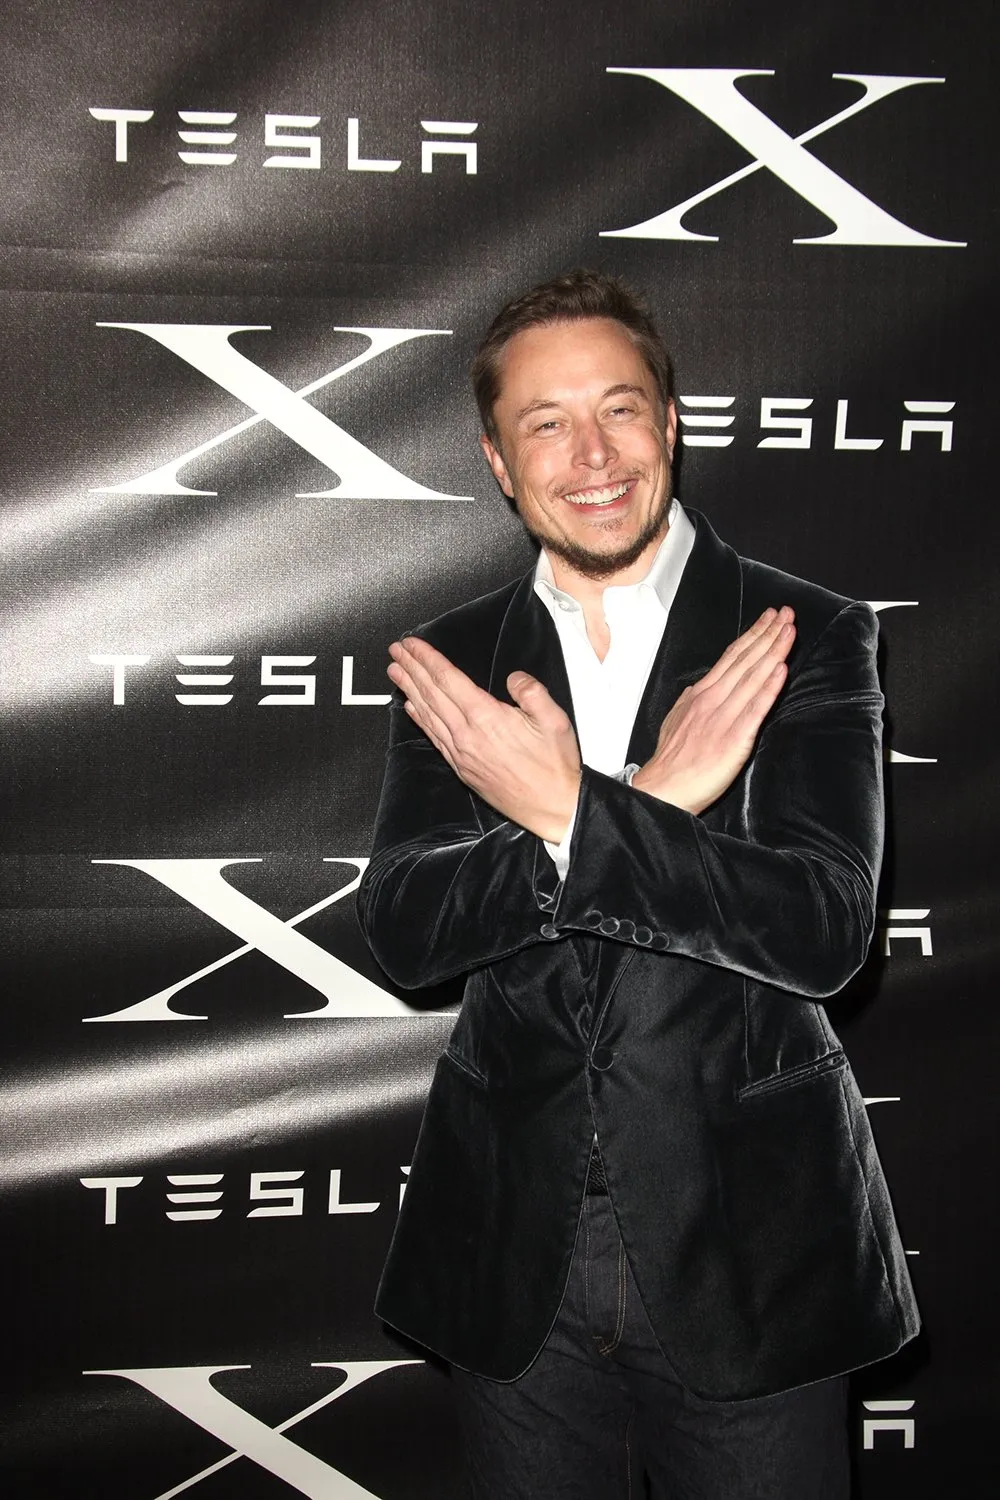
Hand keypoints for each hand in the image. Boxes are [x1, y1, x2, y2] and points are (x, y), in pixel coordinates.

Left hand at [387, 637, 581, 841]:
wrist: (551, 807)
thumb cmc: (553, 767)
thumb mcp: (554, 720)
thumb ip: (532, 691)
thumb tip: (514, 677)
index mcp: (487, 718)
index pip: (447, 679)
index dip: (427, 659)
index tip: (413, 645)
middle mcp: (467, 735)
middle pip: (430, 694)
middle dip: (411, 669)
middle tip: (396, 652)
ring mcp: (461, 753)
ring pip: (427, 714)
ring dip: (409, 690)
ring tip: (395, 673)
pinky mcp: (461, 767)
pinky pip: (434, 737)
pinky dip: (419, 719)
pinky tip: (411, 709)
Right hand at [632, 607, 795, 812]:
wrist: (664, 789)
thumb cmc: (671, 760)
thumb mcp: (676, 718)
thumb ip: (692, 701)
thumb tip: (700, 687)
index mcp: (701, 694)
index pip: (732, 657)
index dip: (753, 635)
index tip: (769, 619)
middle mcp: (713, 700)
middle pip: (745, 660)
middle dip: (768, 634)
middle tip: (786, 613)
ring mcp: (724, 717)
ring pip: (753, 677)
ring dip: (773, 651)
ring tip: (789, 631)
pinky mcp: (735, 739)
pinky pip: (755, 708)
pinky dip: (769, 687)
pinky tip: (781, 669)